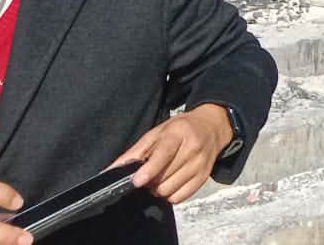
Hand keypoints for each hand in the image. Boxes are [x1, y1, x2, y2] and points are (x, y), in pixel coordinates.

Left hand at [114, 104, 233, 204]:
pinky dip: (170, 194)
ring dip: (158, 189)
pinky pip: (180, 197)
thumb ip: (135, 152)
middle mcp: (192, 149)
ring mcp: (200, 164)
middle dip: (150, 181)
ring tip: (160, 178)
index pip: (164, 153)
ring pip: (170, 190)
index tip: (137, 181)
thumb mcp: (156, 133)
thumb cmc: (180, 129)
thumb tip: (111, 171)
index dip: (150, 169)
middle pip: (164, 178)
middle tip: (148, 174)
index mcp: (178, 133)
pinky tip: (170, 183)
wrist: (211, 127)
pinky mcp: (204, 177)